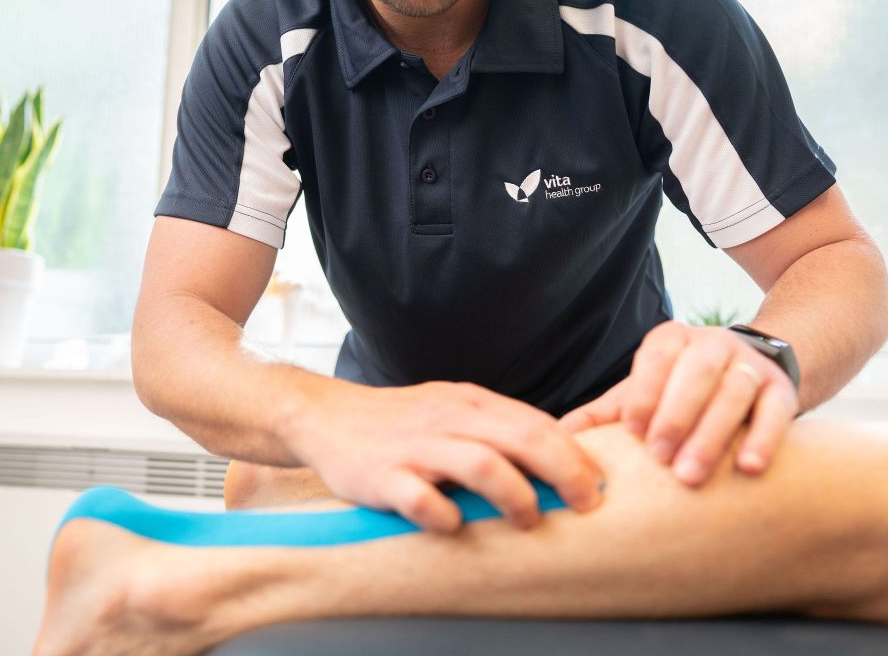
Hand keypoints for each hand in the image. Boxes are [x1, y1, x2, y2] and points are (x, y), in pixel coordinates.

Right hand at [289, 380, 603, 533]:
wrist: (327, 416)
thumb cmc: (400, 421)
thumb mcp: (452, 409)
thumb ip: (495, 428)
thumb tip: (555, 459)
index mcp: (470, 402)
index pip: (537, 422)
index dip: (576, 454)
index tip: (601, 483)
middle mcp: (449, 419)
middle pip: (522, 438)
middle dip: (565, 472)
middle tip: (588, 504)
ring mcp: (416, 447)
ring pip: (481, 463)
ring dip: (516, 495)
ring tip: (530, 520)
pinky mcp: (382, 475)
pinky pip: (419, 497)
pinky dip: (443, 514)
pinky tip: (454, 525)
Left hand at [558, 321, 798, 486]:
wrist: (748, 374)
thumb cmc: (678, 391)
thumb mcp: (642, 394)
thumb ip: (604, 414)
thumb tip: (558, 437)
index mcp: (670, 339)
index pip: (655, 359)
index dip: (645, 394)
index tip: (634, 433)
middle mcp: (711, 344)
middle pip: (695, 374)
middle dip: (676, 416)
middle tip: (660, 458)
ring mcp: (749, 364)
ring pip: (733, 393)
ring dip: (712, 434)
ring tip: (691, 475)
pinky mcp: (781, 389)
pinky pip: (775, 411)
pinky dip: (764, 438)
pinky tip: (749, 468)